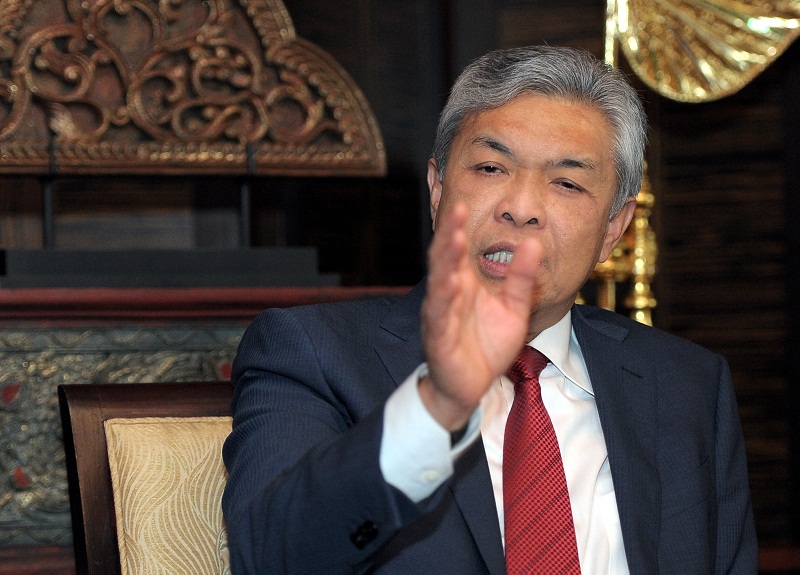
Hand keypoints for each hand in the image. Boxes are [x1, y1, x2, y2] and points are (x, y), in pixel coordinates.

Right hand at [419, 202, 542, 430]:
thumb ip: (522, 277)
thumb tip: (534, 243)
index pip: (457, 250)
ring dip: (447, 261)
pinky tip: (451, 284)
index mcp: (463, 284)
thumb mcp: (513, 306)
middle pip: (445, 259)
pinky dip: (445, 300)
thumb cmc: (486, 344)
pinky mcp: (440, 339)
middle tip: (456, 209)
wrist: (472, 386)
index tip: (463, 202)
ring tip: (455, 239)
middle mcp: (448, 295)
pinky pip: (441, 317)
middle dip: (449, 234)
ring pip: (441, 284)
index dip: (458, 227)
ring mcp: (441, 316)